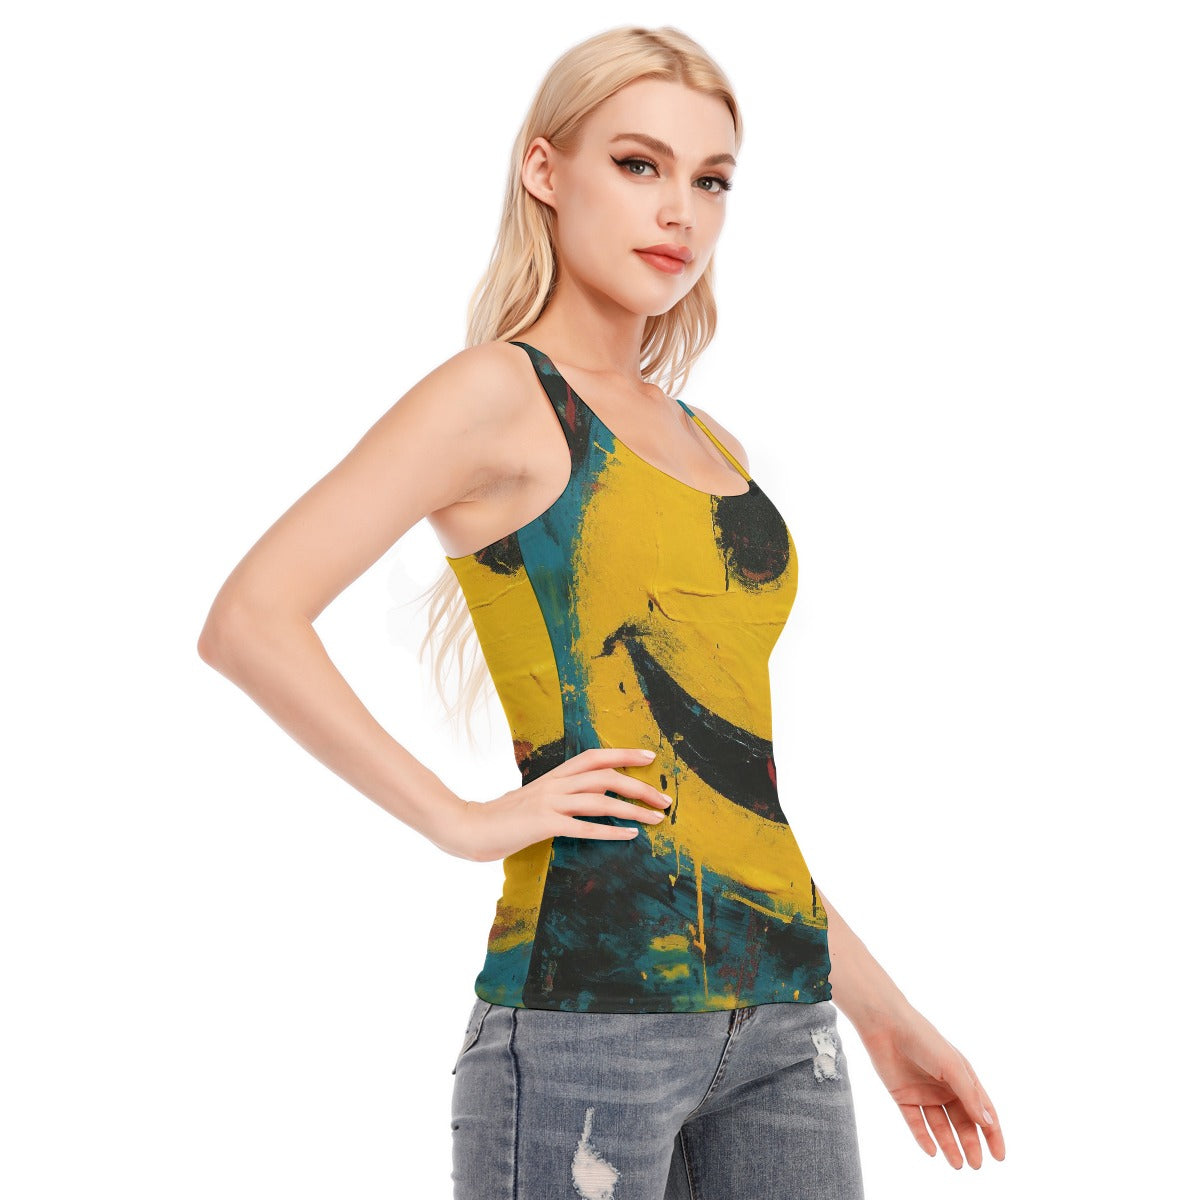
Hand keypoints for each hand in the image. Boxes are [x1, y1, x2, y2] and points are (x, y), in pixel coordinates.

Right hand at [451, 747, 672, 862]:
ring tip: (657, 819)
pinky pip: (584, 827)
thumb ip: (561, 795)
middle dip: (640, 785)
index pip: (594, 756)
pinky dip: (610, 831)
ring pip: (600, 800)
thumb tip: (590, 797)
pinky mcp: (544, 825)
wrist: (470, 827)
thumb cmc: (503, 817)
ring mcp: (549, 803)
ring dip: (633, 809)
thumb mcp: (535, 798)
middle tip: (665, 798)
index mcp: (554, 775)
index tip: (650, 755)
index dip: (624, 753)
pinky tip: (630, 835)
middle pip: (606, 776)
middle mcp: (555, 783)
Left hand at [856, 1004, 1005, 1169]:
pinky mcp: (903, 1096)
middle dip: (970, 1143)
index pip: (982, 1110)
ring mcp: (923, 1093)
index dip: (992, 1133)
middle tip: (976, 1165)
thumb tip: (987, 1123)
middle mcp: (944, 1087)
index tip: (999, 1156)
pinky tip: (932, 1151)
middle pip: (962, 1122)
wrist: (886, 1025)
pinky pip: (916, 1122)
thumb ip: (969, 1095)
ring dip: (949, 1145)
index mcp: (962, 1077)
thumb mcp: (951, 1067)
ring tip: (958, 1165)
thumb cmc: (923, 1040)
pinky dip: (924, 1138)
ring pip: (940, 1126)